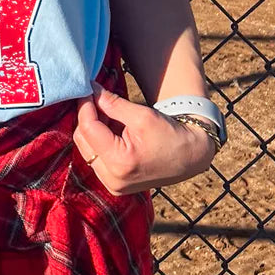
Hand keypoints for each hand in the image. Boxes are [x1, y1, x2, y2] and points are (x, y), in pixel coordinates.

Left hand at [73, 82, 216, 195]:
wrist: (191, 156)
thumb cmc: (170, 134)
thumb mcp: (141, 115)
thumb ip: (111, 103)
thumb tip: (91, 89)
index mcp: (120, 162)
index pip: (88, 129)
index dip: (85, 106)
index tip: (87, 89)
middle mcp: (113, 179)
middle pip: (83, 141)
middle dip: (87, 117)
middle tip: (95, 98)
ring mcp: (113, 185)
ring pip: (87, 150)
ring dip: (92, 129)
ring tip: (105, 112)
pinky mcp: (115, 185)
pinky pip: (96, 159)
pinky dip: (99, 142)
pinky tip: (109, 128)